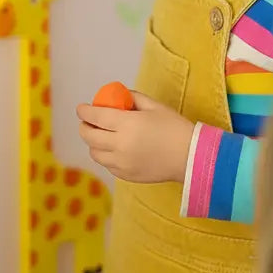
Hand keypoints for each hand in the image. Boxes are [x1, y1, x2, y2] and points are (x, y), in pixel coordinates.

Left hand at [76, 92, 193, 183]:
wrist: (191, 157)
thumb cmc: (174, 128)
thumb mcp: (154, 106)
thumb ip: (133, 98)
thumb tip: (117, 96)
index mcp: (127, 124)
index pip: (96, 116)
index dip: (84, 111)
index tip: (81, 108)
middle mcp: (120, 145)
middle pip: (89, 136)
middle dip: (84, 127)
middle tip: (87, 122)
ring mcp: (122, 163)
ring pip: (95, 153)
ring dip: (93, 143)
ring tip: (101, 136)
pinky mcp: (126, 175)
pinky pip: (107, 165)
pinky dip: (105, 156)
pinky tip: (114, 150)